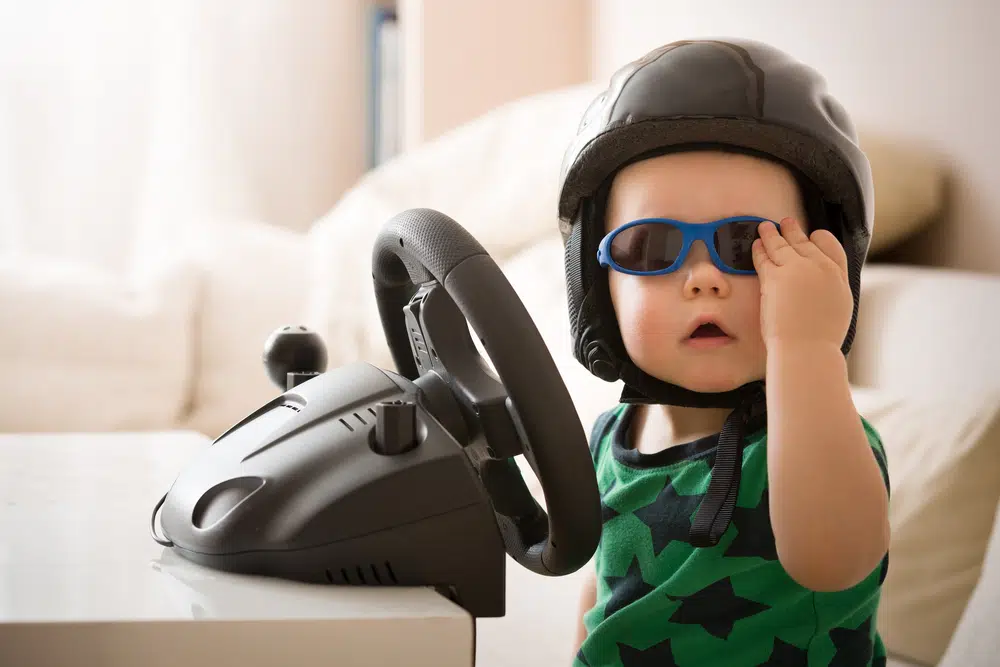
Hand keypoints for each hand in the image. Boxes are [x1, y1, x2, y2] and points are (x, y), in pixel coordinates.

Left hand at [751, 217, 852, 349]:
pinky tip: (755, 245)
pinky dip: (759, 249)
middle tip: (786, 222)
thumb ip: (834, 287)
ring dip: (772, 233)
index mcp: (838, 275)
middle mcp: (819, 267)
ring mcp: (796, 269)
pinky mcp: (774, 277)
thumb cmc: (821, 337)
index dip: (819, 238)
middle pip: (804, 241)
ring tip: (765, 227)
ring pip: (782, 244)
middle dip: (793, 230)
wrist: (807, 348)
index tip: (812, 236)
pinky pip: (764, 257)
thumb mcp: (840, 307)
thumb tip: (829, 282)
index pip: (831, 245)